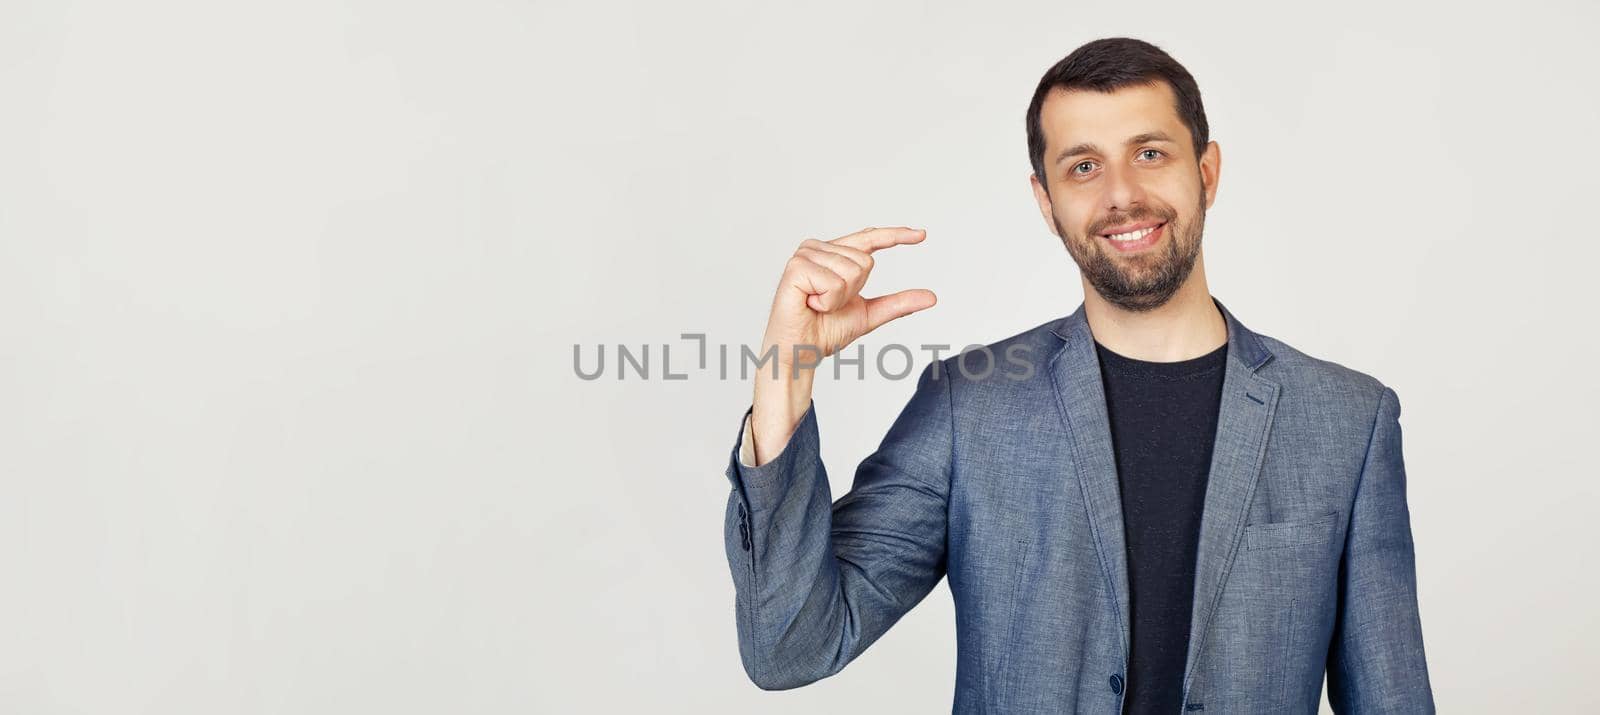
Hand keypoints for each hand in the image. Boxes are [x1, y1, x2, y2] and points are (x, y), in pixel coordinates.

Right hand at [748, 226, 935, 464]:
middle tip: (829, 305)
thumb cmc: (825, 331)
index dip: (896, 236)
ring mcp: (805, 255)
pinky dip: (827, 301)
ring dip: (838, 298)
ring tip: (818, 305)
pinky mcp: (796, 267)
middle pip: (865, 261)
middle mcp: (818, 248)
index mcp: (834, 254)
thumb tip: (931, 297)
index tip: (922, 235)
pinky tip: (810, 304)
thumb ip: (898, 303)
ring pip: (852, 270)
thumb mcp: (869, 314)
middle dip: (854, 291)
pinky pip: (834, 282)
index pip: (869, 238)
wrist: (800, 352)